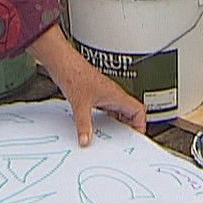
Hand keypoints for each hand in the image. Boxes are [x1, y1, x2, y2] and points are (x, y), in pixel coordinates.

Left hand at [28, 25, 147, 142]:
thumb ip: (83, 125)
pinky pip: (105, 110)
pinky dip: (103, 120)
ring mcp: (103, 94)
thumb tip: (85, 140)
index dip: (140, 125)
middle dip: (128, 127)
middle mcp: (112, 94)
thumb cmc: (74, 73)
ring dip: (116, 124)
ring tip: (110, 136)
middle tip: (123, 140)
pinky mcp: (94, 94)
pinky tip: (94, 125)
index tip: (136, 136)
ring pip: (116, 111)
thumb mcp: (80, 104)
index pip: (138, 111)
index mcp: (116, 95)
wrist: (62, 62)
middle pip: (129, 113)